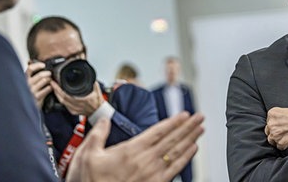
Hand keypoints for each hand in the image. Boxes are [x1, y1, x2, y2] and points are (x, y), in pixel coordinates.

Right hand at [25, 61, 52, 108]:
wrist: (23, 109)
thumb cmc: (26, 94)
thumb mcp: (25, 84)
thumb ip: (30, 76)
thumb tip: (37, 67)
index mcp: (23, 80)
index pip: (30, 69)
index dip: (38, 65)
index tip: (43, 65)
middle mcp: (27, 85)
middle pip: (40, 75)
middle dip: (47, 73)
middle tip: (50, 74)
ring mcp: (32, 92)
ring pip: (45, 81)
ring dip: (50, 80)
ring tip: (50, 81)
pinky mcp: (38, 98)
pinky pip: (48, 89)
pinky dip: (51, 87)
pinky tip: (50, 88)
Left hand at [51, 80, 103, 115]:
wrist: (99, 111)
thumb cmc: (98, 102)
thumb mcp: (97, 90)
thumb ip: (93, 83)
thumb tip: (90, 76)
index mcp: (82, 100)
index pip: (66, 95)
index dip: (58, 89)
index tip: (54, 82)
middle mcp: (76, 106)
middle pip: (61, 98)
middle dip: (55, 90)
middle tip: (52, 83)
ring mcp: (74, 109)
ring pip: (61, 102)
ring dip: (56, 94)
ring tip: (54, 87)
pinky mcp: (73, 112)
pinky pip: (64, 105)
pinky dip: (60, 99)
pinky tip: (58, 95)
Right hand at [66, 112, 204, 181]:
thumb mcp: (87, 155)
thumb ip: (97, 134)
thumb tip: (104, 120)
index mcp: (130, 150)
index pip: (157, 131)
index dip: (173, 121)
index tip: (184, 114)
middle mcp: (144, 161)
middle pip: (171, 140)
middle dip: (187, 127)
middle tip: (199, 117)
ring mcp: (152, 174)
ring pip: (176, 153)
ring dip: (190, 139)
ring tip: (200, 130)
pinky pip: (175, 170)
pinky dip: (186, 158)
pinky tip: (193, 151)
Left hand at [265, 104, 287, 149]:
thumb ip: (283, 114)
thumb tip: (283, 118)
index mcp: (273, 113)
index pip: (269, 120)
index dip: (275, 123)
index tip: (280, 124)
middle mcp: (272, 124)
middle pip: (268, 130)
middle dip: (275, 131)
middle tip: (283, 131)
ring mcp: (276, 134)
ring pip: (271, 139)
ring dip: (277, 139)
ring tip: (285, 137)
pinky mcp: (282, 143)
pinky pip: (279, 146)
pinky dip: (283, 145)